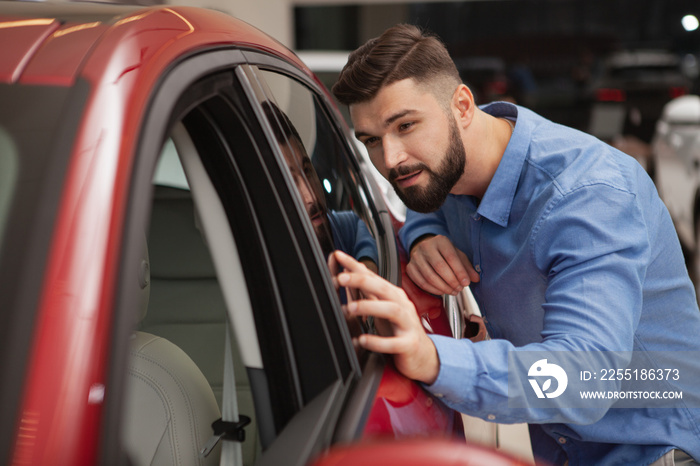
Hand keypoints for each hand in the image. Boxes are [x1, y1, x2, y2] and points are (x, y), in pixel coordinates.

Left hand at [330, 250, 439, 384]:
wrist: (423, 355)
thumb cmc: (399, 329)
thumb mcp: (382, 308)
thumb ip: (367, 292)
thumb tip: (347, 275)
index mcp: (393, 295)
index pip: (373, 276)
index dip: (356, 266)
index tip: (339, 256)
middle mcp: (402, 306)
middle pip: (383, 288)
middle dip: (361, 281)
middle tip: (341, 278)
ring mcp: (407, 324)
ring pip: (392, 310)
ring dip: (370, 307)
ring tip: (350, 308)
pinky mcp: (409, 344)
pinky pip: (393, 342)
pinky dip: (377, 341)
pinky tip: (362, 340)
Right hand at [407, 235, 479, 295]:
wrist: (425, 249)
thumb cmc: (444, 253)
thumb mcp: (457, 255)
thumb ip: (467, 266)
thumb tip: (476, 278)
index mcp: (440, 241)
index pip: (451, 257)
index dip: (459, 271)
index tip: (466, 282)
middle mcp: (426, 247)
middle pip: (439, 267)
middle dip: (452, 281)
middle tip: (459, 288)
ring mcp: (416, 257)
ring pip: (430, 277)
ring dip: (444, 288)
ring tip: (453, 291)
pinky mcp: (410, 268)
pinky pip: (421, 282)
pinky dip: (433, 290)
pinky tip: (442, 291)